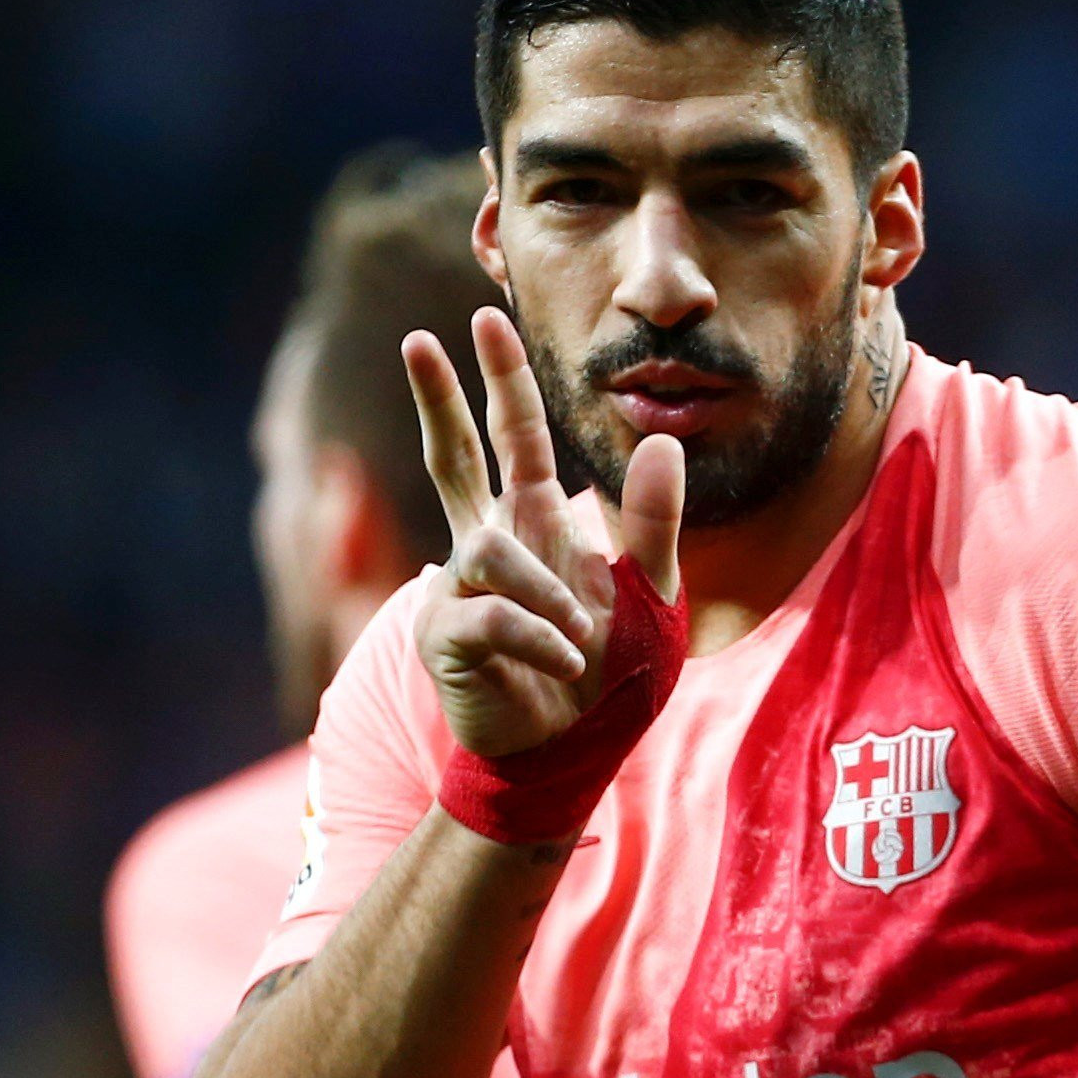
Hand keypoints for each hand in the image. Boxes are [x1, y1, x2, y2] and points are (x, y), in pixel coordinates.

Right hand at [403, 307, 683, 758]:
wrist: (568, 760)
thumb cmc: (606, 681)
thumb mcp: (651, 596)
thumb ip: (653, 524)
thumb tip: (658, 442)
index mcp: (534, 527)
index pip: (512, 439)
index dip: (501, 381)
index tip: (483, 317)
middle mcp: (487, 548)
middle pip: (454, 458)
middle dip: (438, 399)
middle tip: (418, 339)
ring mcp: (458, 591)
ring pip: (486, 552)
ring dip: (545, 593)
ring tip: (581, 639)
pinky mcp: (446, 638)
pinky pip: (492, 618)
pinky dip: (538, 637)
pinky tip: (565, 661)